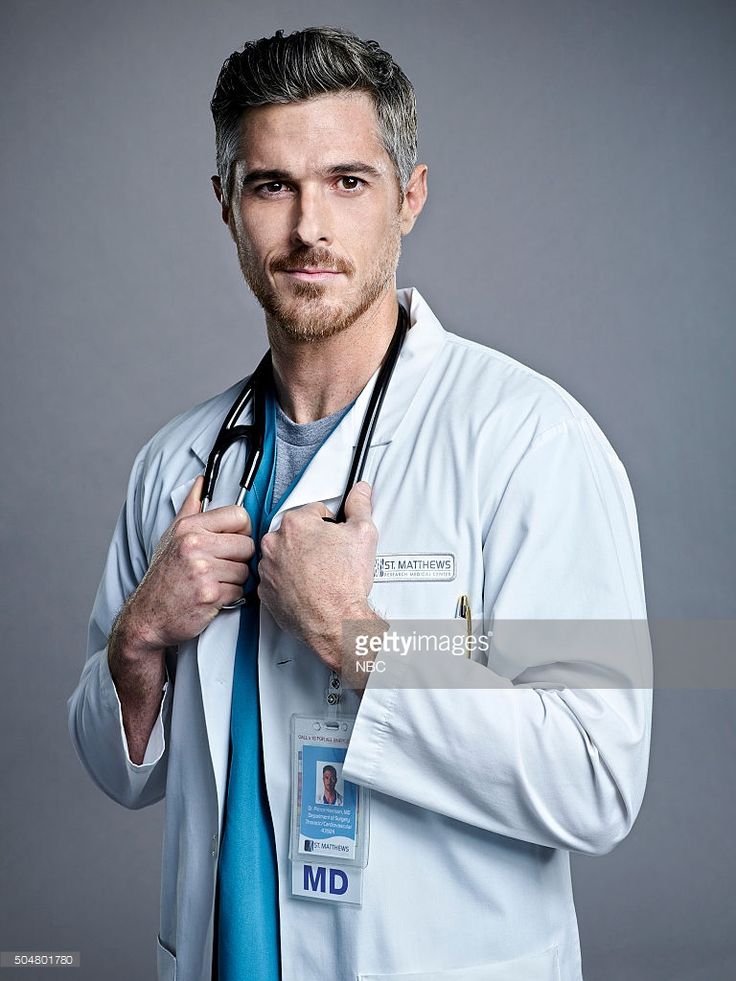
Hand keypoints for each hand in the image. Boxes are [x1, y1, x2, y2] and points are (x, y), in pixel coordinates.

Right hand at [116, 475, 254, 655]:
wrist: (148, 615)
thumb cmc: (164, 576)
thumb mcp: (172, 536)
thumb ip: (190, 507)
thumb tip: (201, 482)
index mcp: (189, 527)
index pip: (240, 516)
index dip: (242, 531)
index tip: (232, 541)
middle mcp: (194, 545)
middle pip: (247, 545)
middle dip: (240, 559)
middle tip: (221, 567)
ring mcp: (202, 570)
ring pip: (246, 570)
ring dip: (235, 580)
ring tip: (215, 581)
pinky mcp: (209, 595)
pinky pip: (240, 591)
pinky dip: (231, 597)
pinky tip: (214, 595)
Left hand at [258, 481, 379, 670]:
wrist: (335, 621)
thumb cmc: (344, 584)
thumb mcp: (363, 534)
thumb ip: (360, 506)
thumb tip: (360, 492)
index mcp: (295, 524)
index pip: (314, 511)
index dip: (330, 525)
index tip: (336, 539)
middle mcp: (275, 544)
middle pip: (297, 532)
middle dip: (313, 541)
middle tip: (331, 557)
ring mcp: (268, 569)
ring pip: (285, 555)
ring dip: (299, 560)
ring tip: (320, 574)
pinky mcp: (266, 591)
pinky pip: (277, 579)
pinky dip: (289, 581)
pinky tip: (308, 587)